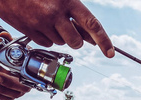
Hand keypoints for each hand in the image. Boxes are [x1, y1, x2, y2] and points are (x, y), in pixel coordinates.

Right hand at [0, 0, 114, 57]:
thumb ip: (77, 15)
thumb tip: (91, 37)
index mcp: (67, 1)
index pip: (91, 24)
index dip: (104, 40)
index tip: (111, 53)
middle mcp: (54, 13)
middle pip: (76, 42)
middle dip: (76, 40)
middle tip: (69, 30)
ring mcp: (40, 23)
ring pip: (60, 43)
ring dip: (59, 36)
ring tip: (49, 20)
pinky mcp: (29, 30)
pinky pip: (46, 44)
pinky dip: (46, 37)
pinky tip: (39, 23)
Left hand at [0, 32, 30, 99]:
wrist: (13, 62)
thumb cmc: (14, 55)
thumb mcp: (11, 46)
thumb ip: (8, 40)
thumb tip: (3, 36)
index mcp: (31, 72)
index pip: (27, 77)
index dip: (13, 74)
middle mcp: (28, 83)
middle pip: (21, 88)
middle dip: (5, 82)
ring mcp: (21, 91)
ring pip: (13, 95)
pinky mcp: (13, 95)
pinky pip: (6, 99)